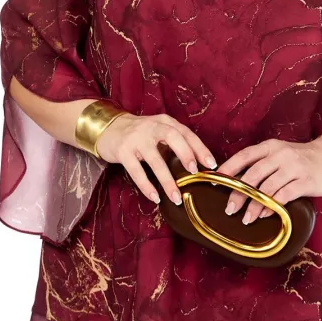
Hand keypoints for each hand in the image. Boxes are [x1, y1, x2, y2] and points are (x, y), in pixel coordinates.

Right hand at [95, 112, 217, 206]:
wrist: (109, 128)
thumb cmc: (141, 134)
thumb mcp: (159, 132)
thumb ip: (175, 143)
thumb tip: (198, 166)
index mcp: (165, 122)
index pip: (186, 133)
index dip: (200, 148)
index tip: (212, 164)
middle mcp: (152, 127)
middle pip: (173, 137)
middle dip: (186, 155)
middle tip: (195, 172)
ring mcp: (137, 139)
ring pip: (156, 160)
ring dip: (167, 180)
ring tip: (176, 198)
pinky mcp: (123, 151)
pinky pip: (136, 171)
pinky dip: (146, 185)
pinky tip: (155, 197)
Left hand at [216, 138, 321, 222]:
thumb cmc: (303, 159)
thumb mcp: (282, 154)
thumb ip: (264, 163)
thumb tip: (239, 182)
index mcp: (271, 147)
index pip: (244, 156)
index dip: (228, 168)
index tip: (215, 182)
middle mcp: (280, 155)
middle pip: (252, 175)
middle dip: (238, 194)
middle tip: (229, 209)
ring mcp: (294, 167)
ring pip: (267, 188)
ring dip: (254, 206)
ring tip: (246, 218)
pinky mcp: (306, 181)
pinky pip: (284, 196)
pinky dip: (272, 207)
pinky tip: (266, 215)